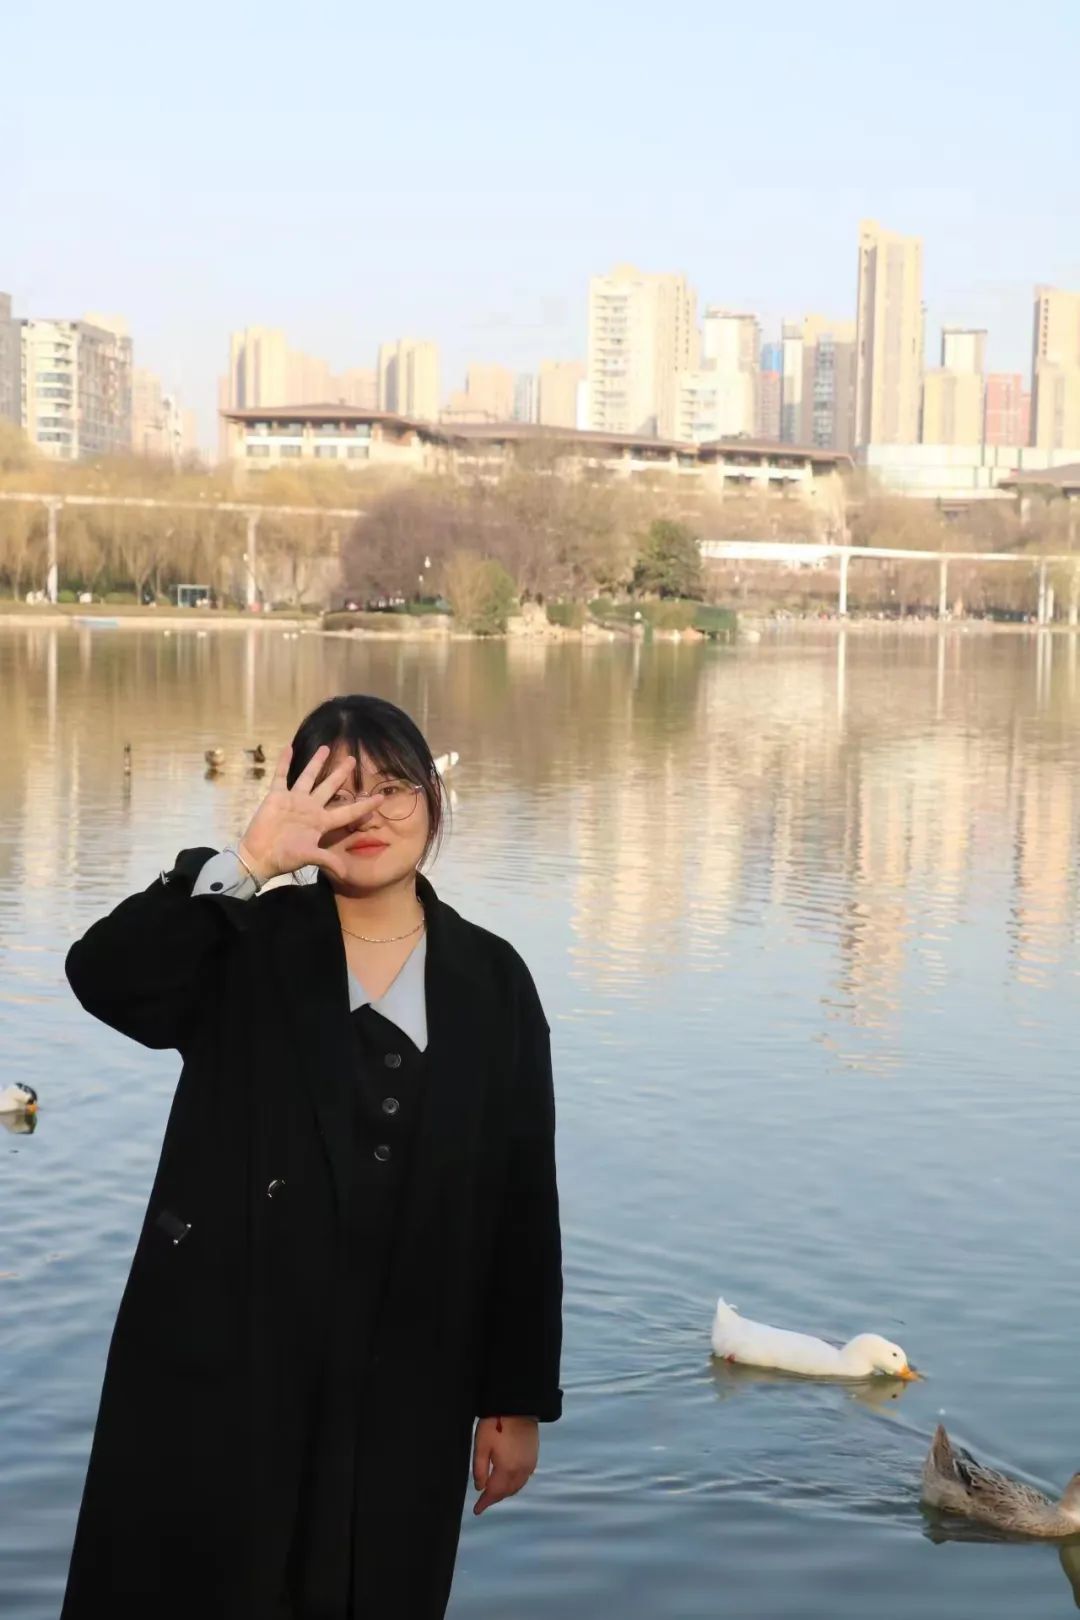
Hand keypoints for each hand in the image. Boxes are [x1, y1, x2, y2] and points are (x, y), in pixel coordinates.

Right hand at [237, 743, 382, 883]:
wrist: (259, 855)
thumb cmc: (285, 856)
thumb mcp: (309, 857)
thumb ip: (327, 860)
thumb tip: (346, 873)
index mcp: (321, 822)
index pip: (348, 812)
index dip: (364, 805)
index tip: (380, 798)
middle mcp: (310, 808)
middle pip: (330, 787)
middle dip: (341, 773)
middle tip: (353, 759)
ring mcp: (294, 800)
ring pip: (308, 777)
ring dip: (317, 762)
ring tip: (326, 748)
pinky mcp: (276, 796)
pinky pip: (281, 776)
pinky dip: (284, 762)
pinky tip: (288, 748)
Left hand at [472, 1417, 538, 1515]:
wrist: (519, 1406)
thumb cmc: (496, 1423)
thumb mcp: (481, 1445)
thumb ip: (480, 1469)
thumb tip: (479, 1487)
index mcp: (507, 1470)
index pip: (494, 1493)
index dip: (485, 1503)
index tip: (476, 1511)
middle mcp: (521, 1471)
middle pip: (507, 1492)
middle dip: (495, 1498)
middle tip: (483, 1501)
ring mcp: (530, 1465)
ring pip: (516, 1487)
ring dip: (505, 1492)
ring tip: (493, 1492)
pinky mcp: (534, 1457)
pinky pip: (523, 1479)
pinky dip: (514, 1485)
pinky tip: (507, 1481)